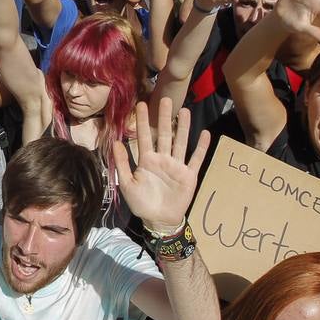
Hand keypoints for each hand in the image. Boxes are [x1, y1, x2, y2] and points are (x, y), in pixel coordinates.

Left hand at [115, 99, 209, 227]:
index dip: (142, 121)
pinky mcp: (189, 175)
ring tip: (185, 111)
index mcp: (147, 160)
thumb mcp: (127, 184)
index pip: (144, 137)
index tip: (141, 104)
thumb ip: (122, 163)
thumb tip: (115, 143)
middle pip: (164, 135)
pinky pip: (196, 159)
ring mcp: (177, 165)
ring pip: (180, 142)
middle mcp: (163, 159)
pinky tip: (205, 134)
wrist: (159, 220)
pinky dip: (201, 147)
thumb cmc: (142, 203)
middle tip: (165, 99)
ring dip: (183, 128)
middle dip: (164, 118)